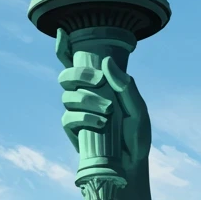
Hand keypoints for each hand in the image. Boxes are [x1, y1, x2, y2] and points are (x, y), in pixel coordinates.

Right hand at [56, 28, 151, 176]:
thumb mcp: (138, 112)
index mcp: (101, 88)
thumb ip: (127, 88)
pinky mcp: (73, 130)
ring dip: (87, 100)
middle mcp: (86, 96)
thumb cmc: (136, 138)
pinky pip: (68, 117)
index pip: (78, 64)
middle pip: (67, 75)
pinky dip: (83, 117)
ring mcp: (77, 112)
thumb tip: (107, 62)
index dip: (65, 48)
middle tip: (98, 81)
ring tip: (107, 113)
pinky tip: (98, 123)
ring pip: (68, 95)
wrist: (132, 166)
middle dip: (79, 73)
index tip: (61, 33)